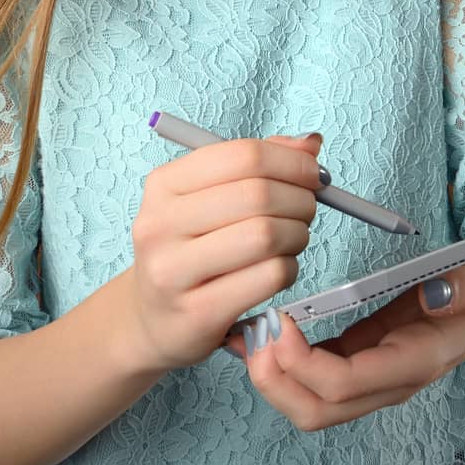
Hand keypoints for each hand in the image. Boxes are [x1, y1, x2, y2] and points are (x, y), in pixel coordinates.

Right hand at [125, 133, 323, 372]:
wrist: (153, 319)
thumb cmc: (190, 250)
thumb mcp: (208, 198)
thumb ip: (258, 164)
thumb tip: (310, 145)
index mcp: (164, 184)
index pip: (243, 156)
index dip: (291, 162)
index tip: (311, 173)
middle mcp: (160, 224)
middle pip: (258, 195)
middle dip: (300, 200)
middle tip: (306, 210)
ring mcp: (173, 271)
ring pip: (266, 235)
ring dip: (297, 234)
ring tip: (293, 239)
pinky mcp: (197, 313)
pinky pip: (269, 276)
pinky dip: (289, 268)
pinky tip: (279, 269)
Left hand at [230, 250, 464, 431]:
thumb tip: (435, 293)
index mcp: (415, 362)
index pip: (343, 385)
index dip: (302, 362)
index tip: (280, 321)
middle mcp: (390, 381)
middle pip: (317, 411)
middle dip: (275, 382)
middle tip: (253, 334)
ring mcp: (373, 376)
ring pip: (310, 403)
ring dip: (273, 376)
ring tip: (248, 334)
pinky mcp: (361, 360)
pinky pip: (314, 378)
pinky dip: (283, 361)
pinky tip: (265, 333)